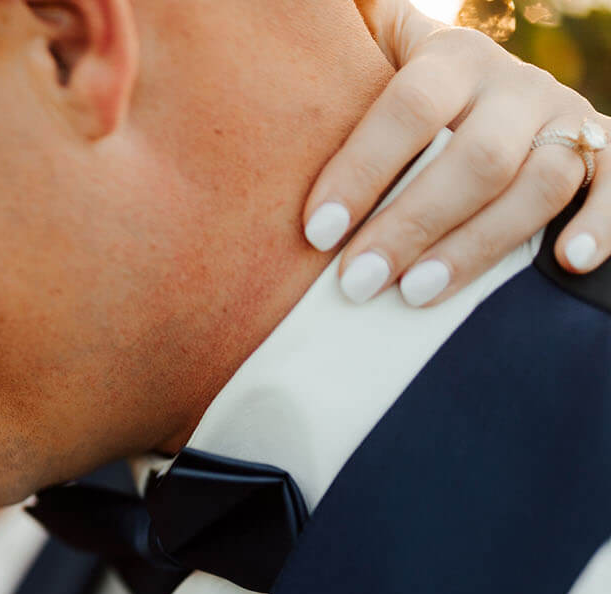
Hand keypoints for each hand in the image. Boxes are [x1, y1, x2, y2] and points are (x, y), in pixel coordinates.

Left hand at [303, 0, 607, 306]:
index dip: (362, 169)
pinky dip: (601, 222)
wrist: (494, 92)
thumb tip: (285, 17)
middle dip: (411, 224)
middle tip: (356, 283)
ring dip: (477, 245)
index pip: (409, 108)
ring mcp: (564, 120)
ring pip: (537, 184)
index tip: (316, 230)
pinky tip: (568, 262)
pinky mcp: (603, 153)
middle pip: (473, 159)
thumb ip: (346, 38)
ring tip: (414, 294)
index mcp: (453, 58)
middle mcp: (515, 86)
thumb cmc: (407, 92)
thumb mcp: (379, 54)